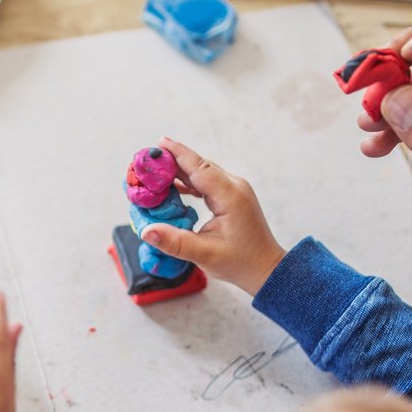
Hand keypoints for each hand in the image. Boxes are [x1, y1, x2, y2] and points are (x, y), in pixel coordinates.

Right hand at [138, 138, 286, 296]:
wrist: (265, 268)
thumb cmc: (240, 262)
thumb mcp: (204, 255)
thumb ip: (174, 242)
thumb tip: (146, 231)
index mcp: (230, 196)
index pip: (199, 167)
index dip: (178, 154)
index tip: (159, 143)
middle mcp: (234, 187)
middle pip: (199, 165)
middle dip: (173, 160)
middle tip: (148, 159)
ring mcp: (234, 190)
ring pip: (203, 172)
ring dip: (179, 170)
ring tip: (156, 171)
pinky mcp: (231, 197)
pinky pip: (207, 182)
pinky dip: (189, 181)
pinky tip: (173, 185)